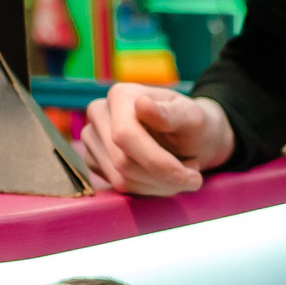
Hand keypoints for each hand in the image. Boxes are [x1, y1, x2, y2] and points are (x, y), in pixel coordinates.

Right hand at [79, 85, 234, 194]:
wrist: (188, 138)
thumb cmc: (191, 125)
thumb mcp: (192, 117)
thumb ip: (170, 114)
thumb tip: (142, 104)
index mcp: (120, 95)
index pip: (126, 136)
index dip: (156, 162)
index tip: (187, 176)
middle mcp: (100, 113)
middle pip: (123, 162)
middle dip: (162, 177)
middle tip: (193, 177)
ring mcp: (92, 138)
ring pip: (121, 179)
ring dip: (158, 185)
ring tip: (181, 173)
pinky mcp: (94, 160)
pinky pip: (119, 187)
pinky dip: (148, 189)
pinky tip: (162, 176)